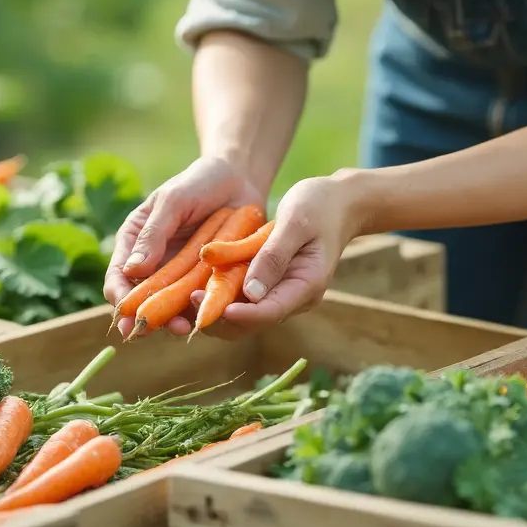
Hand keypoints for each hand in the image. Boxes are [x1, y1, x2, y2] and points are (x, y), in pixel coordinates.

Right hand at [104, 157, 263, 336]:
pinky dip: (202, 311)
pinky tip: (210, 314)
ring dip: (175, 321)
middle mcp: (154, 265)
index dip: (121, 299)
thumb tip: (131, 270)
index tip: (129, 313)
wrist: (238, 180)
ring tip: (185, 326)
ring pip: (171, 309)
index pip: (117, 279)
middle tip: (156, 328)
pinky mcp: (206, 282)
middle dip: (147, 319)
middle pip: (142, 302)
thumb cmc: (199, 182)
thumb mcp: (173, 201)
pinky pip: (200, 303)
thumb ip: (154, 234)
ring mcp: (181, 276)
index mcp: (135, 244)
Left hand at [199, 170, 366, 338]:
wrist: (339, 202)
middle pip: (252, 323)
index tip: (209, 309)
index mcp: (306, 286)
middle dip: (219, 317)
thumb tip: (250, 293)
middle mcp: (294, 298)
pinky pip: (243, 298)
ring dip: (216, 308)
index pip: (269, 313)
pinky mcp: (271, 284)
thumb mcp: (295, 223)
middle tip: (188, 299)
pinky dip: (221, 294)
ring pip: (244, 315)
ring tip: (186, 293)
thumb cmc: (319, 205)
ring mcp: (282, 293)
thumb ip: (273, 256)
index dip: (238, 315)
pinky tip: (196, 283)